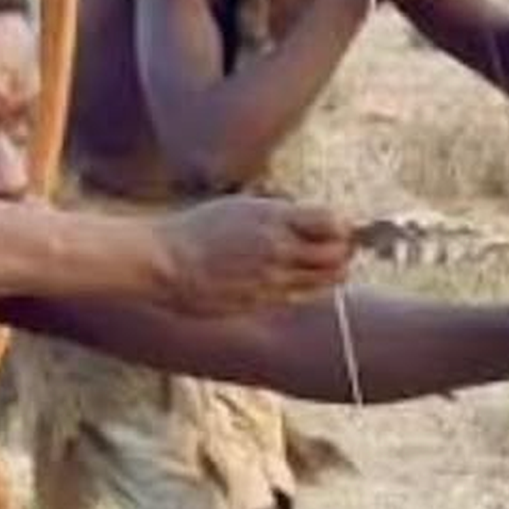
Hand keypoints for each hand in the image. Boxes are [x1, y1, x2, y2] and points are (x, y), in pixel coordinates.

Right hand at [155, 195, 352, 315]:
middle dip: (343, 252)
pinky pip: (301, 296)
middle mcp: (278, 247)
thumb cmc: (196, 230)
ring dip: (331, 273)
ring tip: (320, 267)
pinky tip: (292, 280)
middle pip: (337, 254)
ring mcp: (272, 276)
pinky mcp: (263, 300)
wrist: (165, 261)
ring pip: (326, 280)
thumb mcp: (239, 208)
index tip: (336, 229)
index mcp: (272, 217)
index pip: (333, 222)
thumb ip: (277, 215)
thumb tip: (309, 220)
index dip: (341, 227)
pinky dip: (307, 289)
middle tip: (337, 250)